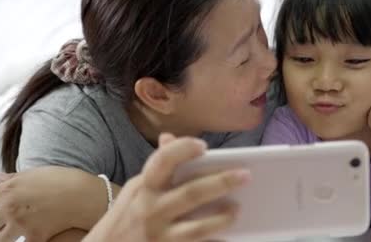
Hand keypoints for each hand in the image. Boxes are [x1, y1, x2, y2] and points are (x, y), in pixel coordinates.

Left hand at [0, 166, 102, 241]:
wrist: (86, 196)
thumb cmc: (65, 180)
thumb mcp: (36, 173)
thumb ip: (14, 178)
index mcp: (8, 189)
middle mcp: (10, 208)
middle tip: (6, 220)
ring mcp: (21, 224)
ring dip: (7, 235)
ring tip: (19, 228)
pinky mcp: (34, 238)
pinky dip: (28, 240)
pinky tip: (37, 232)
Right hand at [83, 133, 249, 241]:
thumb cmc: (126, 216)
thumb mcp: (136, 189)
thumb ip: (157, 168)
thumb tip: (169, 138)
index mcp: (145, 187)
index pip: (162, 162)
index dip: (182, 150)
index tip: (203, 146)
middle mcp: (151, 210)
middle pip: (191, 194)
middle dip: (221, 183)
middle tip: (245, 175)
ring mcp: (159, 235)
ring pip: (197, 227)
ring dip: (221, 217)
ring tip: (236, 209)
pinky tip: (226, 238)